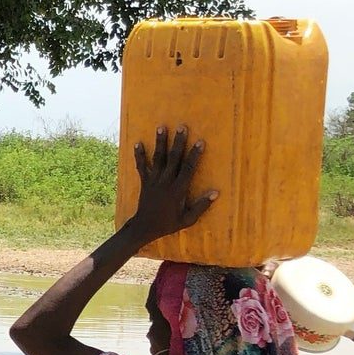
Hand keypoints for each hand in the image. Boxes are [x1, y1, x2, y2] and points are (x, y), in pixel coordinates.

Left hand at [128, 125, 217, 241]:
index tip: (200, 141)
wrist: (144, 228)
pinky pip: (141, 166)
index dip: (194, 154)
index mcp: (178, 190)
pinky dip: (139, 155)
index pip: (188, 168)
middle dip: (178, 142)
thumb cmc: (168, 224)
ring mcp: (153, 180)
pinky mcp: (144, 181)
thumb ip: (201, 206)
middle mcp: (165, 182)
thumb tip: (216, 193)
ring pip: (157, 158)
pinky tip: (137, 143)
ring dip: (159, 142)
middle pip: (173, 158)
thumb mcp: (188, 219)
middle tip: (181, 127)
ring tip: (161, 127)